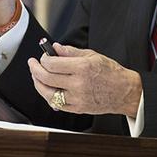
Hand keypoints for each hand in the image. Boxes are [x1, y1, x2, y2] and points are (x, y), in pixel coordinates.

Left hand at [27, 43, 141, 116]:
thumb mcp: (92, 55)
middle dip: (35, 70)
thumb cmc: (111, 72)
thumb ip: (71, 51)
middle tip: (32, 64)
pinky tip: (47, 89)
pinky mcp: (78, 109)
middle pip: (47, 78)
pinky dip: (48, 96)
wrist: (124, 92)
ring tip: (36, 77)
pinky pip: (56, 104)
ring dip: (38, 84)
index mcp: (82, 68)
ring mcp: (77, 99)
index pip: (52, 64)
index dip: (43, 59)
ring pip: (48, 94)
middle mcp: (78, 84)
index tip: (41, 56)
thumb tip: (55, 47)